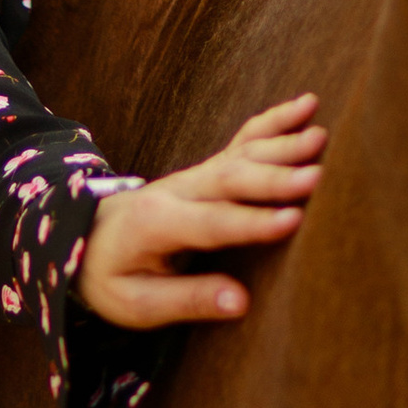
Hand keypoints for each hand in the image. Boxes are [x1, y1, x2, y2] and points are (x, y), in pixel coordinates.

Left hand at [74, 94, 324, 328]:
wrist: (85, 237)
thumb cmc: (111, 276)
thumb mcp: (135, 303)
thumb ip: (187, 301)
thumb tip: (240, 303)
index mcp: (156, 224)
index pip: (211, 223)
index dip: (252, 223)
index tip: (293, 221)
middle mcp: (177, 190)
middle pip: (230, 179)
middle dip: (275, 178)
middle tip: (318, 178)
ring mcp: (194, 175)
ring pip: (241, 154)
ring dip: (282, 145)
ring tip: (322, 137)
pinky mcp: (207, 169)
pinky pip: (243, 140)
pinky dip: (275, 121)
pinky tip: (307, 104)